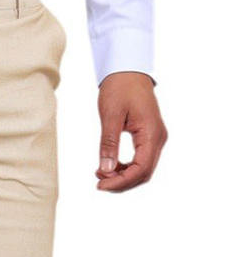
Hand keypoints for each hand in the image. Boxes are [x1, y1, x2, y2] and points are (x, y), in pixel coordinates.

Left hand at [96, 72, 166, 192]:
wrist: (128, 71)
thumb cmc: (120, 88)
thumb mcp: (110, 116)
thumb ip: (109, 143)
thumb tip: (106, 170)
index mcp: (152, 133)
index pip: (141, 168)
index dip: (121, 182)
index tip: (100, 185)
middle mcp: (158, 138)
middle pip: (143, 173)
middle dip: (121, 183)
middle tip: (98, 183)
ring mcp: (156, 138)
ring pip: (143, 169)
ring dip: (123, 177)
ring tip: (101, 174)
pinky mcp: (149, 137)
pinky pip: (140, 161)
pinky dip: (125, 169)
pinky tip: (108, 167)